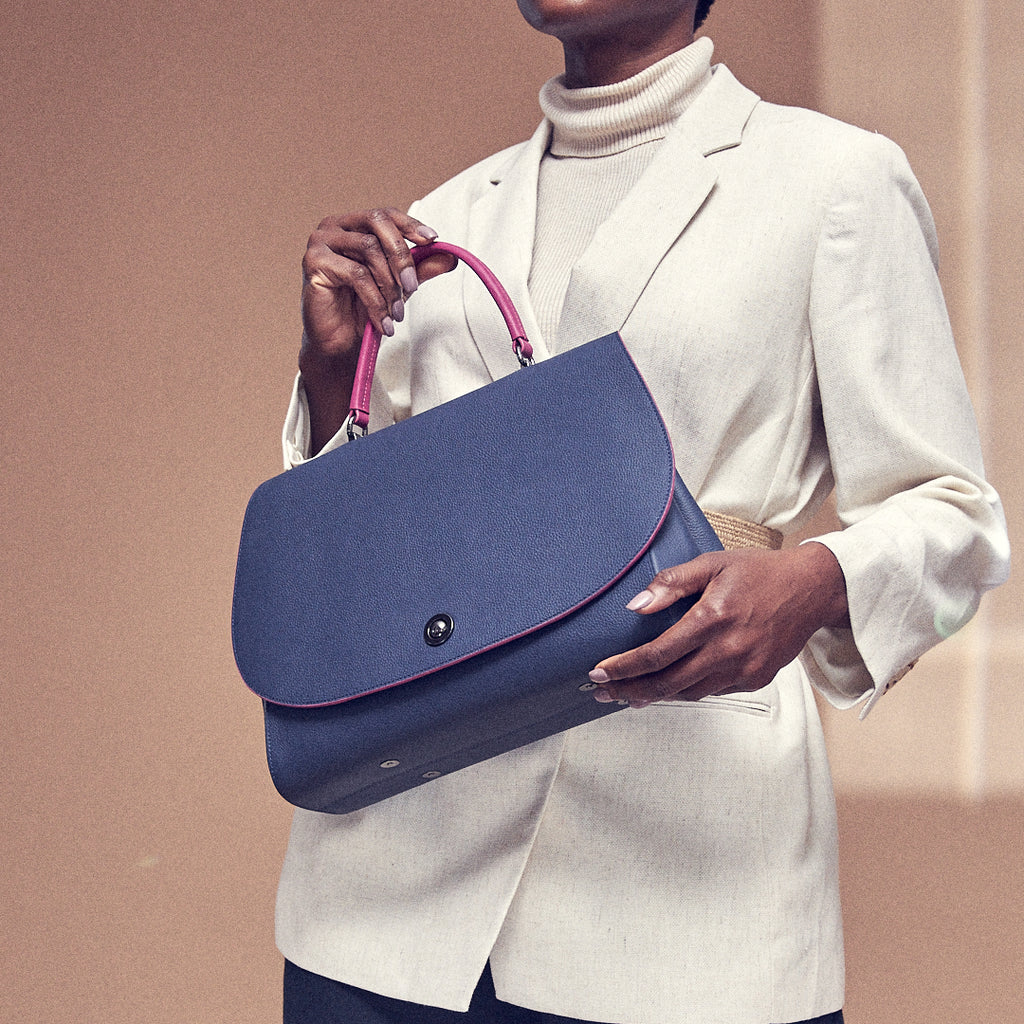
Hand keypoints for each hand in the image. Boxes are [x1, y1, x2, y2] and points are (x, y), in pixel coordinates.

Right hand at [298, 208, 456, 452]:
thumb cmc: (364, 310)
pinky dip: (376, 301)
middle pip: (377, 223)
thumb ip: (420, 269)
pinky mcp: (313, 263)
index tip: (432, 240)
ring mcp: (320, 242)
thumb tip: (450, 256)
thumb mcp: (398, 286)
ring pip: (369, 251)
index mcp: (352, 226)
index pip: (385, 215)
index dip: (410, 225)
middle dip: (402, 256)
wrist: (339, 344)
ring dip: (390, 286)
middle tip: (413, 287)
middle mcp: (334, 227)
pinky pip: (356, 275)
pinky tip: (383, 321)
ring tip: (397, 313)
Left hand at [588, 542, 849, 706]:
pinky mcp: (756, 679)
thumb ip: (673, 583)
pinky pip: (712, 691)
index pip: (657, 654)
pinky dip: (688, 689)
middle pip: (668, 683)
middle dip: (630, 690)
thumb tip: (636, 605)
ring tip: (629, 692)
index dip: (624, 667)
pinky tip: (670, 683)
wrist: (813, 589)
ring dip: (656, 695)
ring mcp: (744, 669)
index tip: (599, 673)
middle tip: (602, 692)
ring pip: (689, 693)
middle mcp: (728, 650)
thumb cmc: (760, 572)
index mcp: (713, 619)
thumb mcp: (713, 563)